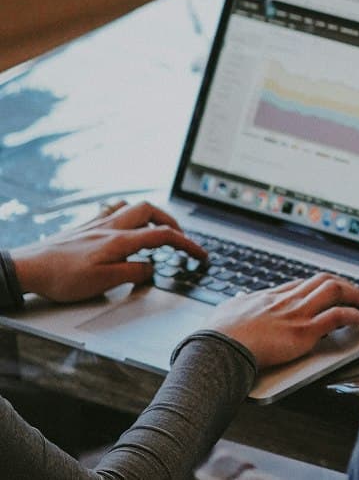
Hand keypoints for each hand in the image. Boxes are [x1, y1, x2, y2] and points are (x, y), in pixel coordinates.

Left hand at [10, 200, 207, 303]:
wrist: (27, 268)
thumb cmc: (61, 277)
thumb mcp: (102, 283)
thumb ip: (133, 272)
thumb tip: (151, 267)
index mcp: (120, 240)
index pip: (163, 236)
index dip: (187, 244)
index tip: (200, 254)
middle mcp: (111, 227)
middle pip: (151, 211)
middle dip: (172, 222)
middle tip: (180, 237)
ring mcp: (97, 223)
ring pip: (133, 206)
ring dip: (151, 214)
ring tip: (157, 227)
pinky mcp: (85, 226)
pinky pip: (113, 209)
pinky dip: (127, 212)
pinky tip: (124, 222)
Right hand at [206, 273, 358, 368]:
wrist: (218, 349)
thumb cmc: (218, 336)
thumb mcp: (226, 311)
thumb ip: (237, 303)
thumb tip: (239, 297)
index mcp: (269, 297)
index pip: (300, 284)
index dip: (316, 286)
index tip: (326, 290)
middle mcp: (286, 301)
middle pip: (321, 281)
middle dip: (341, 284)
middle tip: (352, 292)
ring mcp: (297, 314)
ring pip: (334, 290)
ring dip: (353, 294)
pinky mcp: (305, 331)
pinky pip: (338, 316)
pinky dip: (354, 315)